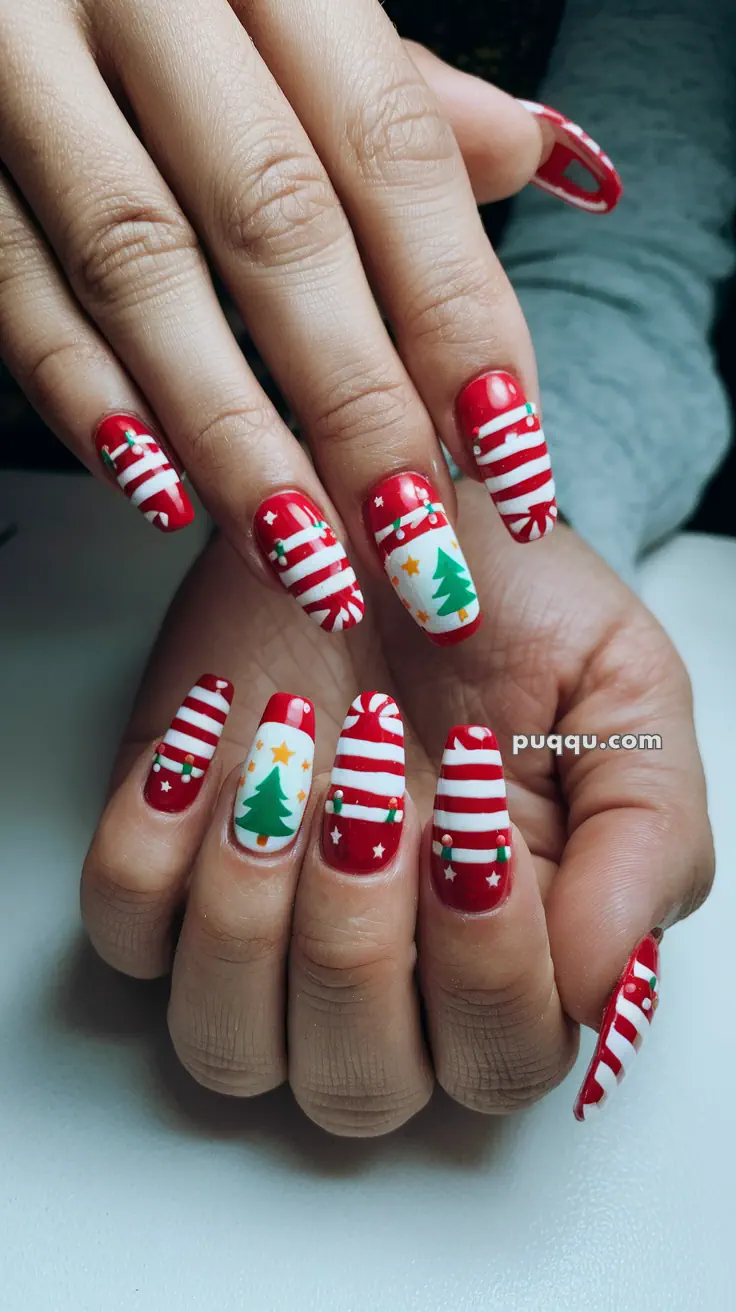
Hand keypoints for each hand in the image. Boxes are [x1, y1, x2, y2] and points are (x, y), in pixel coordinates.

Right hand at [0, 0, 617, 645]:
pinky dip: (86, 396)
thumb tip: (528, 151)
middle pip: (279, 226)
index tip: (508, 455)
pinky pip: (12, 281)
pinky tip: (160, 491)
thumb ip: (394, 87)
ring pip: (142, 270)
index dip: (457, 315)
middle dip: (358, 411)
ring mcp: (25, 63)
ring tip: (308, 558)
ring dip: (233, 436)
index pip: (392, 152)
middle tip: (417, 550)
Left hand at [80, 479, 703, 1132]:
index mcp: (514, 944)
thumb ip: (645, 841)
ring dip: (249, 911)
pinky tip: (206, 745)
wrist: (396, 510)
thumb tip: (603, 988)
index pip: (500, 1058)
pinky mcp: (170, 860)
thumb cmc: (512, 603)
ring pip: (227, 1042)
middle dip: (356, 945)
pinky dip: (151, 851)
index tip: (472, 812)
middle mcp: (387, 963)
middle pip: (355, 1085)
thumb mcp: (626, 693)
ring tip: (287, 758)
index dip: (484, 965)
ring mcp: (267, 923)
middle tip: (371, 788)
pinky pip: (126, 933)